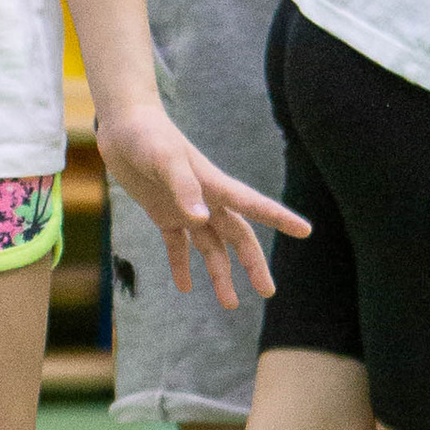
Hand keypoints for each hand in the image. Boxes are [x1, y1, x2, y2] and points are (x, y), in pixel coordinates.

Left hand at [94, 104, 309, 309]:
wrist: (123, 125)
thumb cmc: (148, 137)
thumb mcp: (164, 159)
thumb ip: (183, 187)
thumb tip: (200, 220)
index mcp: (214, 185)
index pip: (254, 205)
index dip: (280, 218)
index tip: (305, 231)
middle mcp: (207, 200)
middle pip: (238, 237)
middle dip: (253, 264)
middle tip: (268, 292)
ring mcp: (186, 208)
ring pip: (211, 247)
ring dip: (220, 274)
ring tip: (230, 304)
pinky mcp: (164, 213)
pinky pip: (178, 245)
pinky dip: (181, 265)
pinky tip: (185, 287)